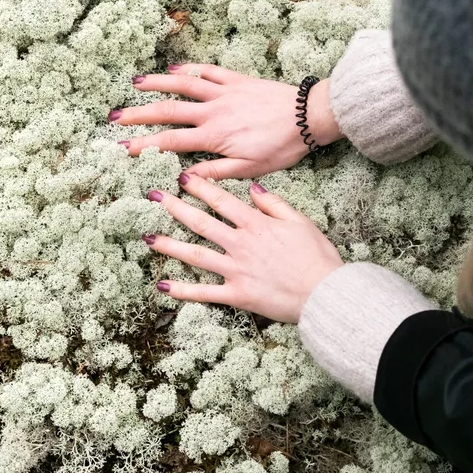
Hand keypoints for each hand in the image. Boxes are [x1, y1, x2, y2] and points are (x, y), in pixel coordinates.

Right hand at [114, 64, 343, 180]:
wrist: (308, 117)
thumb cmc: (282, 147)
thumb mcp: (249, 169)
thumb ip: (215, 172)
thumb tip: (183, 178)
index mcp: (213, 136)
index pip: (169, 141)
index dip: (144, 144)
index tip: (123, 148)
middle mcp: (213, 111)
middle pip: (167, 111)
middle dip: (138, 114)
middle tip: (115, 117)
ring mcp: (224, 92)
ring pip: (183, 84)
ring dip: (157, 83)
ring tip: (135, 83)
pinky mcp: (237, 80)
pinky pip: (209, 71)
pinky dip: (191, 68)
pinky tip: (176, 67)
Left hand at [142, 172, 343, 323]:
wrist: (324, 293)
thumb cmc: (317, 257)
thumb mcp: (300, 222)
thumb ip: (274, 204)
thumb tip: (252, 189)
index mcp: (256, 224)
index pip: (222, 200)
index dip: (200, 187)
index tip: (181, 177)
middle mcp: (241, 244)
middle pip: (201, 222)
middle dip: (175, 208)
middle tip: (153, 197)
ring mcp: (236, 270)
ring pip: (196, 255)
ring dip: (170, 245)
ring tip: (147, 238)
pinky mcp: (237, 295)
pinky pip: (205, 293)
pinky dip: (183, 290)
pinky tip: (163, 285)